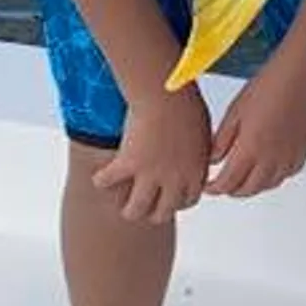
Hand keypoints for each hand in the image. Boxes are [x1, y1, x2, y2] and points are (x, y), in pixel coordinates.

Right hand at [93, 86, 212, 223]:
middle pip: (162, 213)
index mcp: (195, 171)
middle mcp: (174, 179)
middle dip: (153, 212)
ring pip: (135, 210)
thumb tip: (201, 160)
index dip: (177, 202)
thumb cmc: (187, 104)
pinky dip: (102, 181)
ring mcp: (150, 175)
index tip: (170, 198)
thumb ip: (199, 153)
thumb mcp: (204, 133)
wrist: (166, 92)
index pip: (188, 201)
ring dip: (128, 209)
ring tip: (122, 202)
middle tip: (144, 206)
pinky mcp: (127, 164)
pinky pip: (108, 183)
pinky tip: (101, 178)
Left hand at [205, 60, 305, 198]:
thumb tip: (212, 160)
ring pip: (267, 186)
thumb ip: (221, 141)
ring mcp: (289, 158)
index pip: (227, 183)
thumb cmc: (268, 86)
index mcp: (250, 149)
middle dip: (231, 190)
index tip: (207, 185)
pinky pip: (286, 175)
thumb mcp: (235, 111)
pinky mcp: (303, 152)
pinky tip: (267, 168)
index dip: (214, 188)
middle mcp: (271, 159)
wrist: (300, 74)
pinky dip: (272, 178)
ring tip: (242, 177)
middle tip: (222, 183)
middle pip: (247, 190)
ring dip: (252, 186)